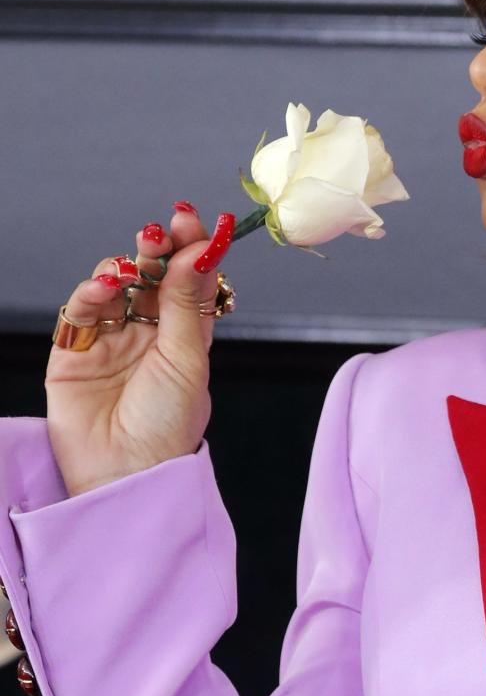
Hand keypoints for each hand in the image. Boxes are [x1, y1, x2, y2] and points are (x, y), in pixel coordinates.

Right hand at [45, 206, 235, 496]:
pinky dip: (91, 292)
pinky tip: (106, 286)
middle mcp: (149, 332)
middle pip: (152, 275)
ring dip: (122, 266)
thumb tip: (201, 248)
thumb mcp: (187, 360)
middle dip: (156, 248)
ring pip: (114, 285)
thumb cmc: (167, 427)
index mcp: (186, 336)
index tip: (192, 221)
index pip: (189, 279)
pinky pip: (81, 311)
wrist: (125, 474)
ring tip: (130, 266)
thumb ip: (186, 302)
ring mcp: (111, 339)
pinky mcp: (74, 351)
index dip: (190, 247)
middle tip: (160, 231)